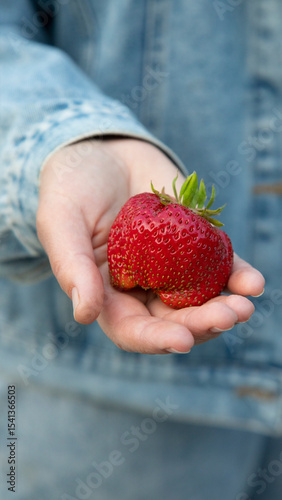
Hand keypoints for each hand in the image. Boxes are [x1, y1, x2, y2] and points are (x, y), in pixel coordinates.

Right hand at [36, 138, 264, 353]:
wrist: (104, 151)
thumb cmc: (73, 187)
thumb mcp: (61, 221)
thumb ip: (71, 266)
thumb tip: (85, 315)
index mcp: (107, 293)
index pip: (132, 329)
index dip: (155, 340)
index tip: (182, 340)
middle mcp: (142, 287)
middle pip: (174, 319)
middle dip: (201, 324)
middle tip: (227, 316)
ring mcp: (171, 266)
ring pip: (199, 299)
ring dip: (224, 306)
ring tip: (244, 306)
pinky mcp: (194, 242)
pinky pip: (218, 265)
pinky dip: (237, 275)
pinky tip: (253, 282)